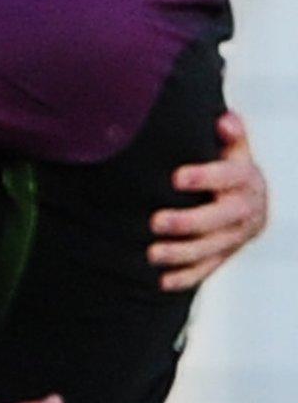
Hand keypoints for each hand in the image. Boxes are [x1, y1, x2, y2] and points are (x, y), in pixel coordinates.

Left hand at [150, 111, 267, 290]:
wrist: (250, 197)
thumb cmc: (227, 163)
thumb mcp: (231, 147)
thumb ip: (229, 134)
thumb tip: (225, 120)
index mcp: (246, 179)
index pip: (230, 176)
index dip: (205, 176)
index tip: (175, 177)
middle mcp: (247, 209)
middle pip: (222, 219)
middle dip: (189, 222)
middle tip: (155, 222)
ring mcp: (237, 236)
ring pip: (213, 248)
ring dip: (182, 254)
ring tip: (151, 254)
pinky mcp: (227, 254)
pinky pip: (208, 268)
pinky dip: (186, 277)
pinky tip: (162, 282)